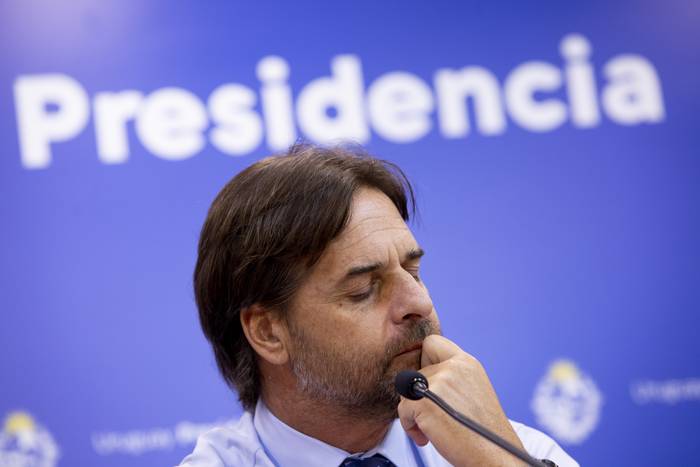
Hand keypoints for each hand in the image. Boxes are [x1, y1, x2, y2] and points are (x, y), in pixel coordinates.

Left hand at [397, 335, 525, 466]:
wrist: (495, 455)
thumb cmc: (484, 432)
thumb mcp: (473, 390)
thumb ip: (452, 377)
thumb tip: (423, 376)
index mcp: (467, 363)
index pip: (433, 342)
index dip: (425, 360)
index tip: (430, 382)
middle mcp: (453, 367)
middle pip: (415, 372)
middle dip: (418, 395)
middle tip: (433, 414)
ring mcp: (438, 382)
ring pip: (406, 392)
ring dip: (414, 412)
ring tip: (432, 428)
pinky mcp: (424, 401)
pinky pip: (403, 410)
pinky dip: (410, 426)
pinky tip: (427, 437)